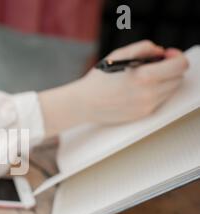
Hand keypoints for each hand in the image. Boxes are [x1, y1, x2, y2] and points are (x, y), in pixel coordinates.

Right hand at [39, 40, 188, 136]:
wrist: (84, 103)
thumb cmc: (99, 79)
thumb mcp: (119, 55)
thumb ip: (142, 48)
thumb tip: (159, 51)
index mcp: (144, 76)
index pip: (179, 66)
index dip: (176, 57)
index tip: (167, 55)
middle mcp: (149, 93)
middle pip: (178, 78)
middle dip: (170, 69)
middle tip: (157, 65)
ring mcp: (147, 106)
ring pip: (170, 90)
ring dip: (163, 81)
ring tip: (146, 77)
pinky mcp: (143, 114)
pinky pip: (159, 100)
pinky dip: (154, 92)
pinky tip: (139, 88)